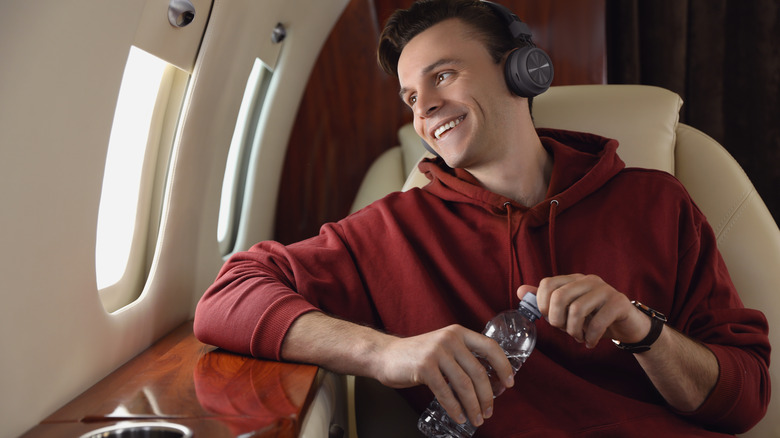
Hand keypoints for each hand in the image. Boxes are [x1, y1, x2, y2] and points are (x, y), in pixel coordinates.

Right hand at [373, 325, 513, 426]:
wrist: (385, 355)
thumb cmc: (417, 355)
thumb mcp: (443, 346)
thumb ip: (462, 356)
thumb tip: (489, 381)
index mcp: (458, 332)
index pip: (490, 347)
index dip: (503, 367)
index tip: (509, 384)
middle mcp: (450, 339)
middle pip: (478, 372)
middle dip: (487, 396)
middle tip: (489, 412)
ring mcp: (436, 352)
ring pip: (464, 384)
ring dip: (473, 406)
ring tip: (477, 418)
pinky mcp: (424, 367)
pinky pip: (445, 392)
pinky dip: (455, 408)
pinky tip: (459, 416)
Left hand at [517, 274, 650, 347]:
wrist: (628, 326)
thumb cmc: (594, 318)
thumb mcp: (568, 311)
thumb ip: (546, 300)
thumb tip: (520, 291)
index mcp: (574, 280)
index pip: (547, 284)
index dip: (543, 305)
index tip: (552, 320)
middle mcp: (589, 280)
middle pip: (560, 296)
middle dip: (557, 320)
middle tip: (565, 331)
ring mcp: (605, 290)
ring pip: (577, 310)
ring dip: (574, 331)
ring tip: (579, 337)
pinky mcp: (619, 303)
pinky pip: (597, 321)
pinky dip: (590, 337)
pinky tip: (590, 342)